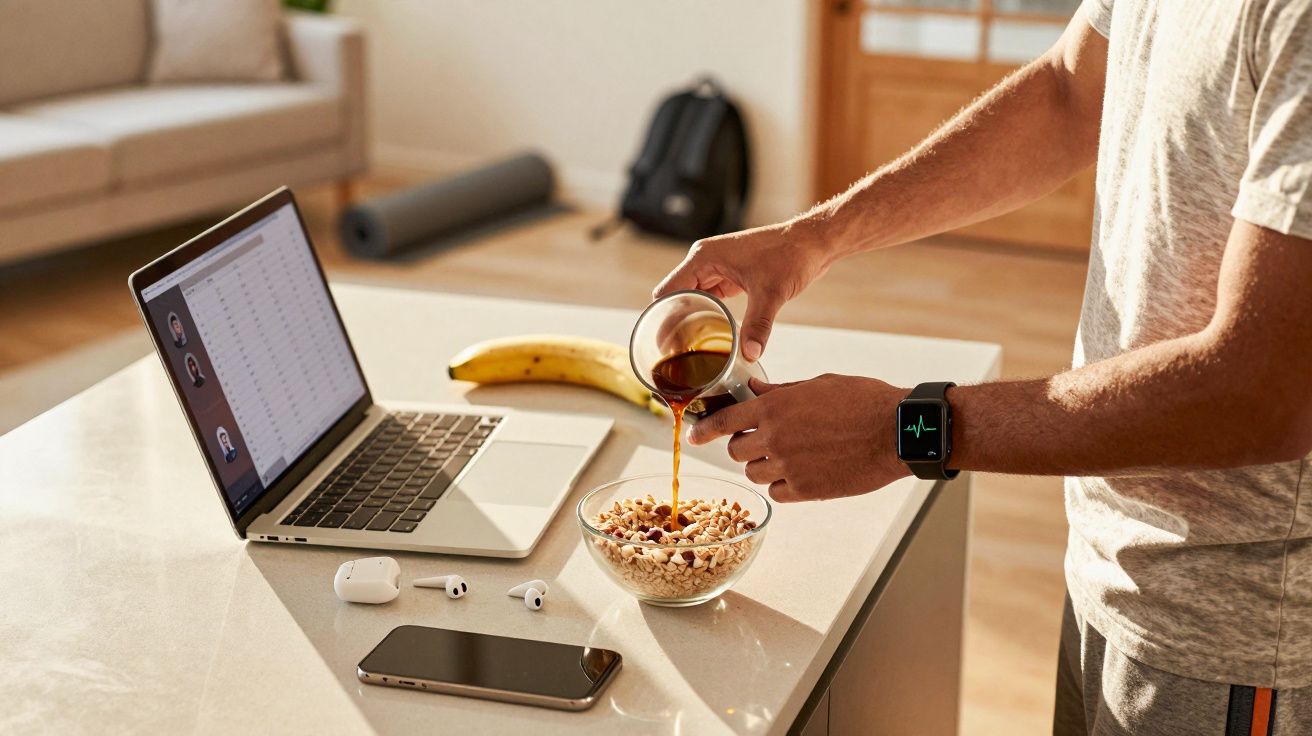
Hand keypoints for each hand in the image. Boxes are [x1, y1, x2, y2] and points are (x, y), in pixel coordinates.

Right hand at [652, 219, 832, 361]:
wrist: (812, 242)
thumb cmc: (791, 255)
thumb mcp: (771, 293)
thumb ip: (758, 325)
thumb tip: (750, 354)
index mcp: (704, 258)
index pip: (668, 291)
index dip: (663, 317)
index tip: (665, 344)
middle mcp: (705, 260)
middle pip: (677, 296)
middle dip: (675, 322)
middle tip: (677, 353)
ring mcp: (717, 267)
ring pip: (693, 298)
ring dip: (691, 318)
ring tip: (690, 348)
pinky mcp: (730, 275)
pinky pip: (710, 297)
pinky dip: (708, 314)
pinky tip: (710, 335)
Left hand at [688, 375, 910, 501]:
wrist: (897, 430)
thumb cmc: (863, 400)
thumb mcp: (818, 385)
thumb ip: (780, 392)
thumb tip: (754, 392)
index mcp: (774, 407)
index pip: (723, 422)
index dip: (703, 431)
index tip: (693, 436)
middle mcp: (775, 437)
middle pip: (735, 452)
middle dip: (743, 447)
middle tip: (760, 443)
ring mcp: (789, 466)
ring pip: (753, 474)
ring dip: (762, 467)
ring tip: (786, 457)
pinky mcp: (807, 490)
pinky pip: (777, 493)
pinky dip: (782, 486)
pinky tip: (800, 474)